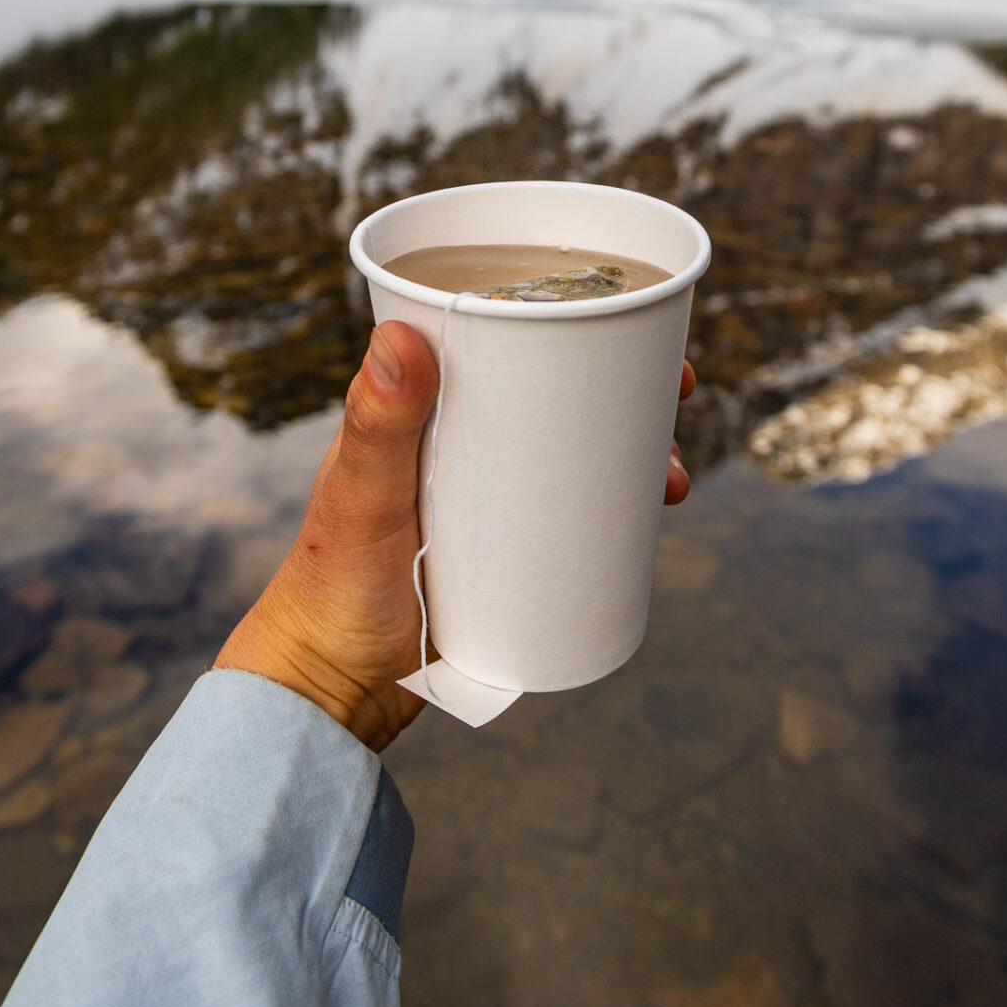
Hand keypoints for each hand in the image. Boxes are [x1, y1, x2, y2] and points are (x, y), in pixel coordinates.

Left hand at [216, 323, 696, 750]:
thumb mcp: (363, 498)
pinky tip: (648, 518)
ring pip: (566, 454)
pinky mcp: (500, 549)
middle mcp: (452, 441)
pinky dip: (610, 505)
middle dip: (618, 388)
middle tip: (676, 396)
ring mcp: (480, 497)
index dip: (562, 321)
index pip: (497, 340)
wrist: (332, 690)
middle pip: (550, 395)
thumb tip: (403, 335)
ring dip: (626, 452)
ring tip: (671, 479)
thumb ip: (378, 422)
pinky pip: (564, 512)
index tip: (623, 315)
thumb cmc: (330, 586)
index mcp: (417, 409)